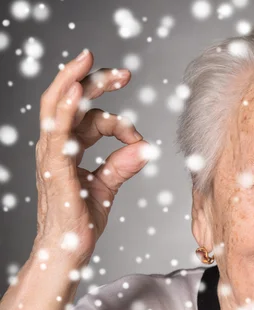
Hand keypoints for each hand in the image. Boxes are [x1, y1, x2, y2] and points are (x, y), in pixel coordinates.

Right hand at [34, 49, 149, 264]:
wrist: (68, 249)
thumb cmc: (81, 220)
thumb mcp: (107, 187)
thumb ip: (122, 165)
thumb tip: (145, 148)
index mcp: (68, 148)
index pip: (89, 118)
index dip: (118, 121)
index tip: (139, 137)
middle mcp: (56, 146)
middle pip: (70, 101)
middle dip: (95, 82)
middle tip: (122, 74)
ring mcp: (52, 154)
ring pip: (57, 106)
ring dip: (75, 80)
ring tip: (89, 60)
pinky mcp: (55, 166)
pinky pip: (57, 130)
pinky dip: (66, 107)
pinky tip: (76, 89)